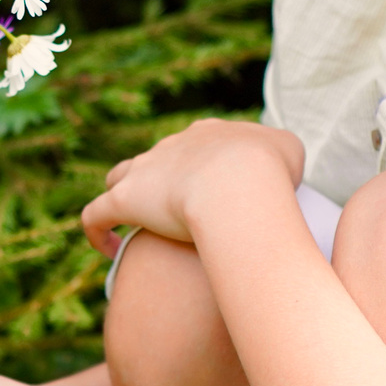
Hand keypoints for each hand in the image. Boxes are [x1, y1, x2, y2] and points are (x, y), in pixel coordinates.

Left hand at [79, 119, 304, 255]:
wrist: (239, 184)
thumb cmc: (270, 171)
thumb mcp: (289, 152)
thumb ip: (280, 155)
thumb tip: (277, 168)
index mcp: (208, 135)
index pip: (196, 147)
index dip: (201, 169)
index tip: (212, 197)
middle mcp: (171, 146)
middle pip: (158, 160)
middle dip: (164, 183)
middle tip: (180, 217)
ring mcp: (144, 170)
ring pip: (121, 178)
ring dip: (125, 197)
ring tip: (135, 228)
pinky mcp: (125, 199)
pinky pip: (96, 214)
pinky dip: (96, 230)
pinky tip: (108, 250)